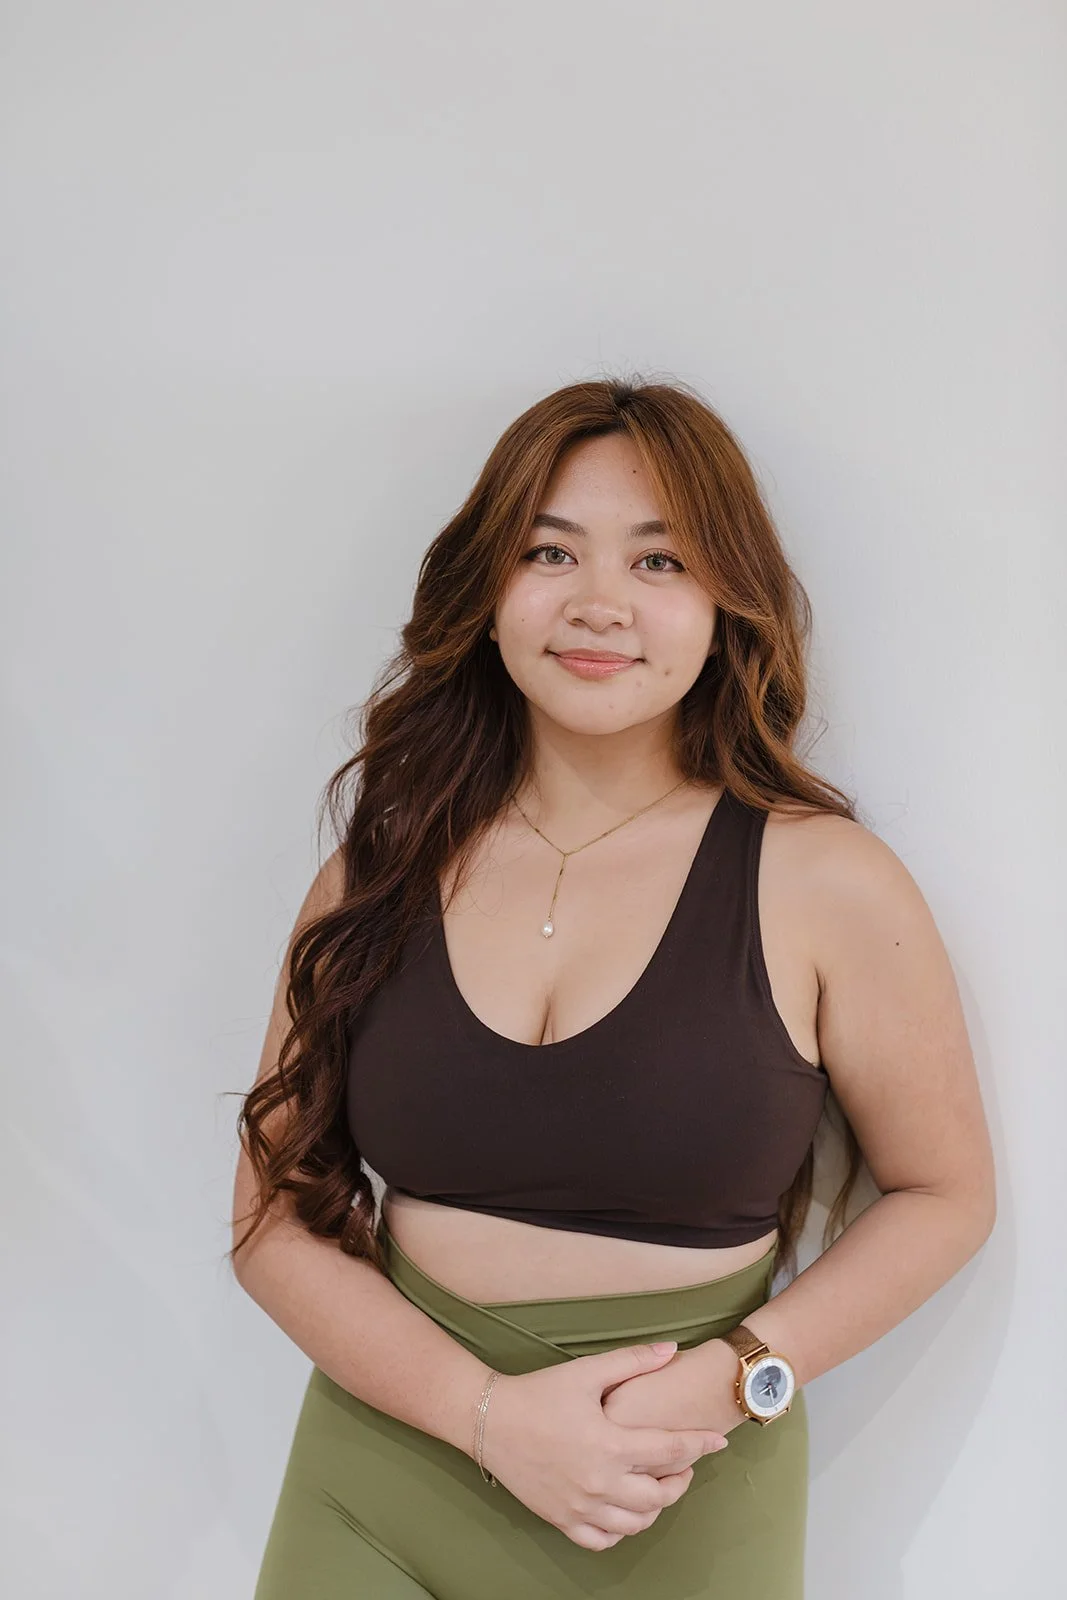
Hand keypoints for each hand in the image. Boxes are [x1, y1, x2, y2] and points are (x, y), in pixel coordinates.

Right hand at [479, 1342, 727, 1551]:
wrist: (489, 1419)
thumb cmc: (539, 1392)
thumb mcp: (587, 1371)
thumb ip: (633, 1361)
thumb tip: (672, 1349)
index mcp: (610, 1445)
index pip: (670, 1451)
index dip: (699, 1445)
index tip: (719, 1441)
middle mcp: (599, 1483)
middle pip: (659, 1496)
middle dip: (681, 1480)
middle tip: (686, 1464)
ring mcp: (579, 1507)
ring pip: (635, 1524)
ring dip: (655, 1508)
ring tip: (658, 1486)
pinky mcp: (560, 1520)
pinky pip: (602, 1541)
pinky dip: (620, 1531)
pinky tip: (624, 1511)